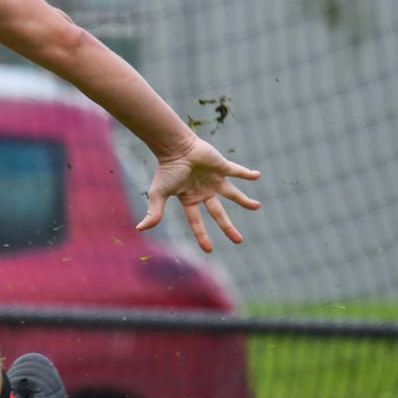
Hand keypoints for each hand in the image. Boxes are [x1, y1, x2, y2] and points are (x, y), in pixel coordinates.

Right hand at [137, 137, 262, 251]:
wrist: (175, 147)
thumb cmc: (166, 170)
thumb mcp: (158, 194)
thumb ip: (154, 211)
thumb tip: (140, 228)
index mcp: (190, 199)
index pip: (197, 222)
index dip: (202, 236)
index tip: (209, 250)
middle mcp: (204, 191)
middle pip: (219, 213)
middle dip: (228, 227)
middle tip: (239, 240)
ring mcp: (214, 179)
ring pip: (233, 194)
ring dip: (245, 201)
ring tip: (256, 206)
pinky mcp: (222, 167)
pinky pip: (237, 172)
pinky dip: (247, 174)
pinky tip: (257, 176)